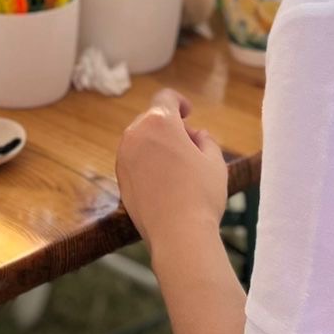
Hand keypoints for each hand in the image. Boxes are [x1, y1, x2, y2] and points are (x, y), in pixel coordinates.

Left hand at [116, 89, 228, 249]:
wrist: (177, 235)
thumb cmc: (200, 195)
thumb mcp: (214, 161)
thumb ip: (205, 141)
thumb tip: (196, 136)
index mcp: (159, 122)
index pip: (166, 98)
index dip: (179, 102)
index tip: (188, 113)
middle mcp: (135, 135)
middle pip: (152, 120)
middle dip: (171, 127)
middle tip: (192, 146)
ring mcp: (123, 157)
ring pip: (141, 141)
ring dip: (158, 145)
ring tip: (181, 168)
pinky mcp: (119, 178)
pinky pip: (135, 161)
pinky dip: (148, 163)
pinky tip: (166, 183)